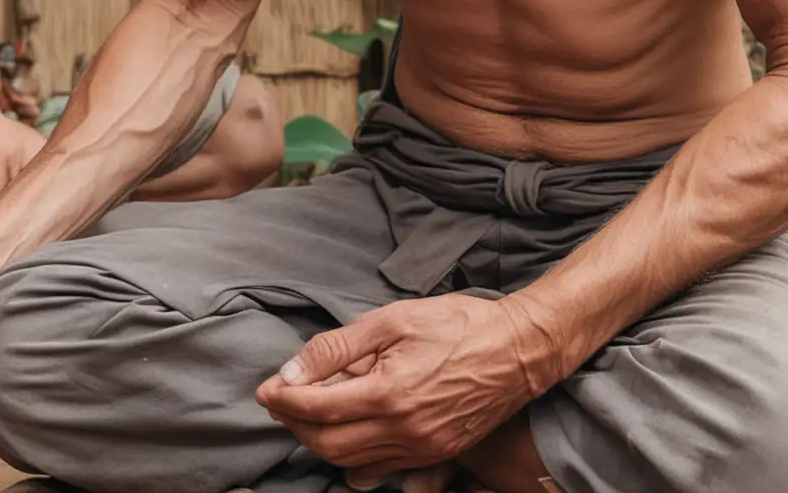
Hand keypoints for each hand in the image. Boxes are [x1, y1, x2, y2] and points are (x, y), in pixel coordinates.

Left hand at [254, 293, 546, 482]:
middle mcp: (405, 431)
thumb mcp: (393, 320)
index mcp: (390, 394)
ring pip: (352, 460)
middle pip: (328, 443)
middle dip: (294, 423)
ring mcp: (423, 449)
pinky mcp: (437, 454)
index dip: (283, 399)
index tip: (265, 388)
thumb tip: (292, 370)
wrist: (521, 350)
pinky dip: (352, 455)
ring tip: (303, 412)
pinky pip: (382, 467)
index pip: (317, 408)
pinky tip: (341, 433)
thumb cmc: (459, 325)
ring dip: (319, 440)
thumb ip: (338, 348)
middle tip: (278, 400)